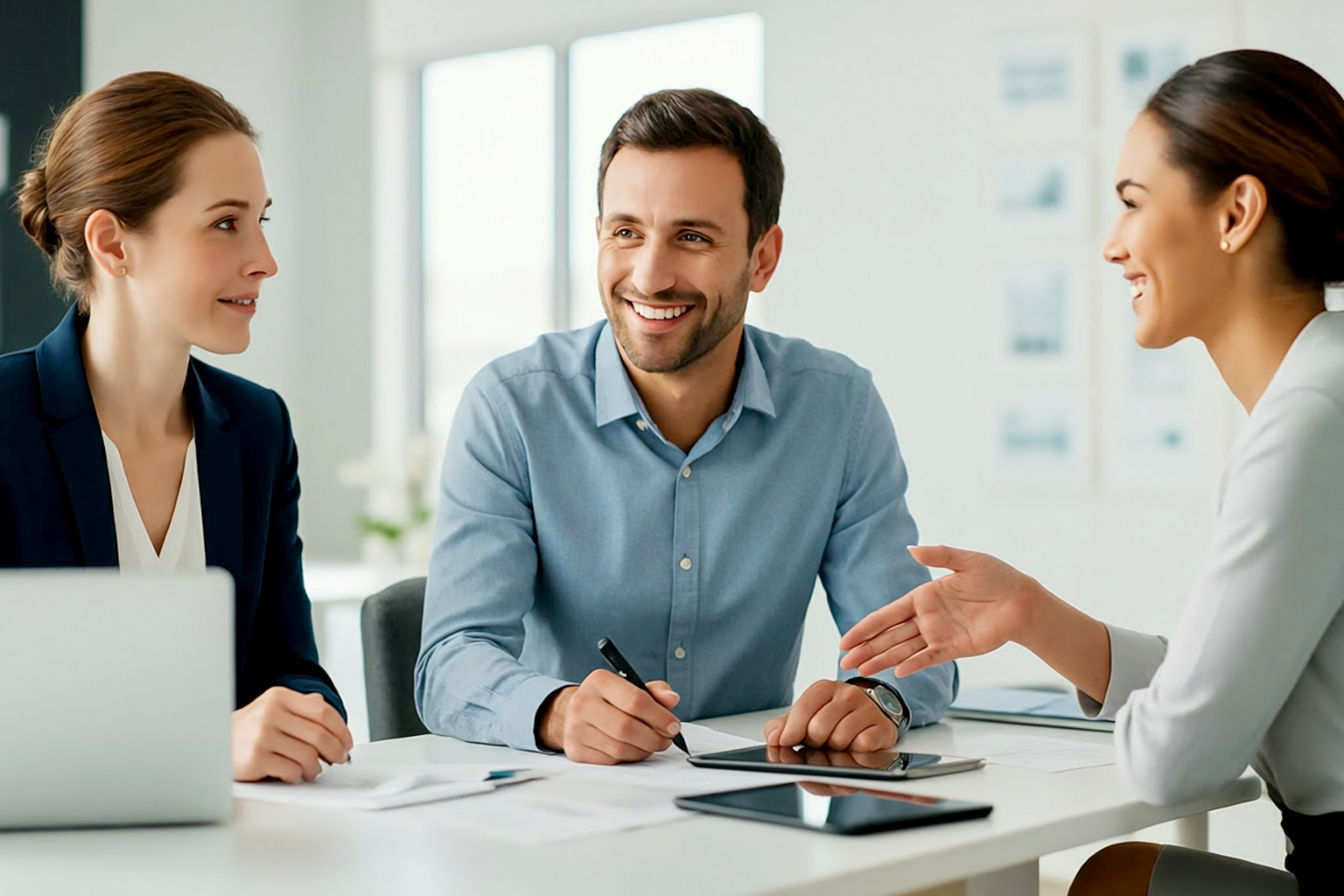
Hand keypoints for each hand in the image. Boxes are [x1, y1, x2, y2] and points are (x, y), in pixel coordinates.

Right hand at [231, 686, 353, 782]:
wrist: (211, 745)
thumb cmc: (247, 731)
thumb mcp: (271, 709)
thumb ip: (300, 707)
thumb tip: (330, 714)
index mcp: (278, 697)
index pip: (322, 712)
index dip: (341, 730)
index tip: (347, 742)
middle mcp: (270, 713)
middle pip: (319, 734)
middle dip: (335, 751)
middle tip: (338, 759)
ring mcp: (261, 735)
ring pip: (308, 755)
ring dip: (316, 767)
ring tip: (312, 770)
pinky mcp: (255, 758)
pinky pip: (291, 770)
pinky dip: (297, 776)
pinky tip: (293, 775)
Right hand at [536, 670, 680, 763]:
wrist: (576, 712)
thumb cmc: (610, 700)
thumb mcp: (632, 687)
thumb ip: (656, 692)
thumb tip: (672, 699)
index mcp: (599, 681)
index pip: (635, 700)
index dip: (660, 716)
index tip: (673, 725)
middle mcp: (582, 702)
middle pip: (627, 728)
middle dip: (654, 737)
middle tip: (666, 739)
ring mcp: (575, 728)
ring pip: (620, 748)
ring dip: (643, 750)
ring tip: (651, 744)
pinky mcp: (575, 750)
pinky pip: (610, 761)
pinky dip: (628, 758)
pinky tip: (633, 750)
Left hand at [763, 680, 897, 751]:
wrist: (871, 721)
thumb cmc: (835, 721)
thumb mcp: (806, 719)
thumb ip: (782, 727)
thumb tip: (774, 737)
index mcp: (824, 688)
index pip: (804, 708)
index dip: (791, 729)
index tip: (785, 742)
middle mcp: (847, 694)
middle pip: (819, 727)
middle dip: (815, 742)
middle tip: (821, 741)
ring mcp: (867, 709)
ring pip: (840, 738)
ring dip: (836, 749)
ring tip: (839, 743)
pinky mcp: (883, 727)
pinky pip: (862, 745)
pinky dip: (856, 752)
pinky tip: (856, 746)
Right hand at [839, 544, 1040, 677]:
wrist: (1022, 601)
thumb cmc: (997, 577)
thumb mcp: (968, 561)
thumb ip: (940, 555)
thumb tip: (911, 549)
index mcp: (923, 596)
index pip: (886, 615)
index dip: (865, 627)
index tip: (845, 640)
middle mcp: (926, 618)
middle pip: (889, 636)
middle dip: (866, 649)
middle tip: (844, 662)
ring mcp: (938, 635)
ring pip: (903, 650)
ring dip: (882, 660)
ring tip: (861, 671)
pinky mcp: (954, 649)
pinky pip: (929, 658)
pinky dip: (913, 665)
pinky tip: (896, 672)